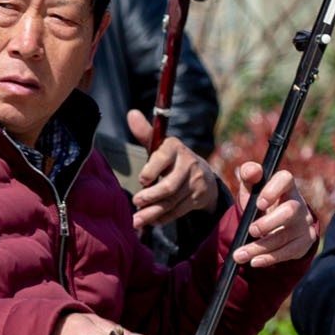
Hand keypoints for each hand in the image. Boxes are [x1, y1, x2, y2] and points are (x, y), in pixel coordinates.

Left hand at [127, 112, 217, 231]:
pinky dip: (162, 217)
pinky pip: (177, 211)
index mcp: (175, 148)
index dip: (151, 170)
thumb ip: (145, 133)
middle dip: (151, 197)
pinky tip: (150, 220)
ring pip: (172, 202)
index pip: (164, 158)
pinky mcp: (197, 198)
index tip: (142, 179)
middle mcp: (188, 164)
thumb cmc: (172, 158)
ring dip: (152, 213)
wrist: (203, 173)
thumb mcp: (160, 144)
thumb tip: (131, 114)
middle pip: (169, 186)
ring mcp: (195, 183)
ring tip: (136, 221)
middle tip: (135, 202)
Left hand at [231, 161, 317, 268]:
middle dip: (269, 223)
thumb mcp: (252, 191)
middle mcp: (299, 204)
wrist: (275, 227)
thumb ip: (249, 177)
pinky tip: (254, 261)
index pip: (285, 179)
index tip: (259, 203)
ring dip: (259, 247)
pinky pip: (288, 252)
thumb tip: (252, 170)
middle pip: (290, 211)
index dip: (273, 190)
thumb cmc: (261, 204)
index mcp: (285, 187)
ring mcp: (304, 225)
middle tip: (251, 230)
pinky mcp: (304, 243)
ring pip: (284, 237)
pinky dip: (269, 258)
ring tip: (239, 255)